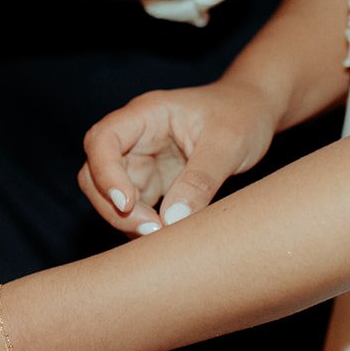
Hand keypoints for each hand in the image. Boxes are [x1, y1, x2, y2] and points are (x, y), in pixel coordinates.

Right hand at [78, 80, 281, 236]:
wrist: (254, 112)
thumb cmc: (241, 115)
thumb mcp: (228, 144)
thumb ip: (200, 180)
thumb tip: (172, 220)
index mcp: (146, 114)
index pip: (102, 140)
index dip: (105, 173)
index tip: (128, 203)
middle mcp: (134, 137)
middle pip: (95, 172)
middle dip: (112, 206)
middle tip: (151, 230)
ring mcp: (140, 160)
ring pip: (108, 194)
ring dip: (125, 220)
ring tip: (161, 238)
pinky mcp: (151, 182)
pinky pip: (132, 208)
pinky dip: (139, 225)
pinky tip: (165, 238)